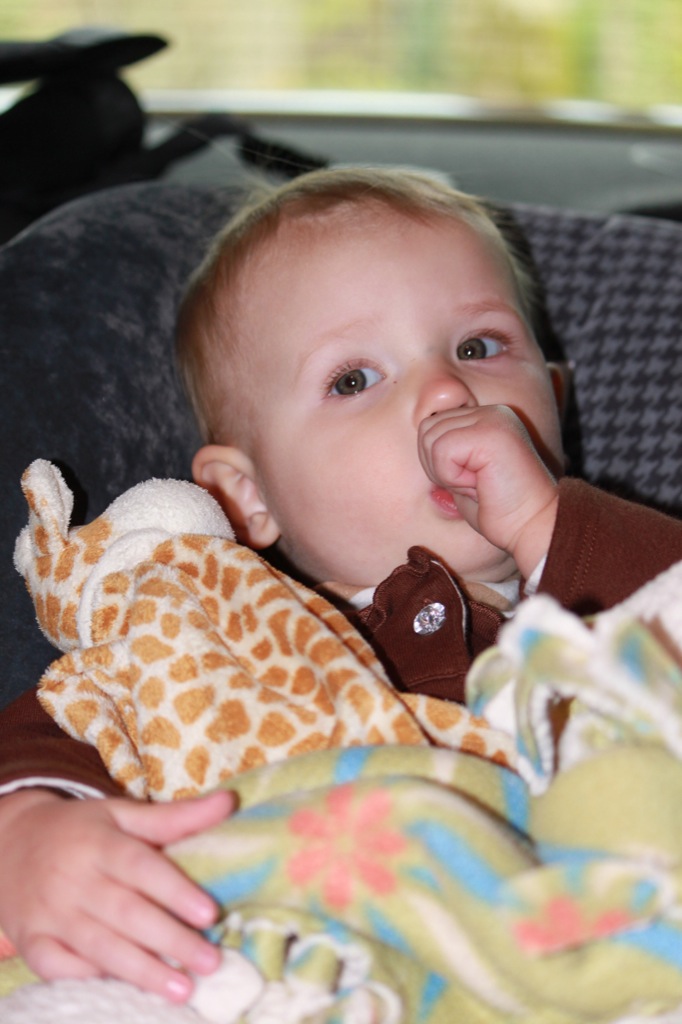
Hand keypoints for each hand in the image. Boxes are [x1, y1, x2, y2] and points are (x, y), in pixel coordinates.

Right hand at [0, 787, 235, 1001]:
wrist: (9, 840)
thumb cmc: (80, 830)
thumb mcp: (122, 814)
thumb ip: (175, 816)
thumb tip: (230, 802)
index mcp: (100, 844)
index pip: (141, 868)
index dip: (175, 891)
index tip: (210, 913)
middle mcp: (75, 880)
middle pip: (126, 913)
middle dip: (170, 940)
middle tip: (210, 962)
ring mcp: (50, 913)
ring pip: (98, 946)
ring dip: (142, 970)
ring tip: (183, 990)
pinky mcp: (31, 940)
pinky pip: (57, 965)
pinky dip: (87, 977)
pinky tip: (122, 988)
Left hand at [418, 404, 558, 578]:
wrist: (533, 527)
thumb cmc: (501, 511)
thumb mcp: (464, 477)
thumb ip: (445, 455)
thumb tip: (421, 443)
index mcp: (486, 418)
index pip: (433, 426)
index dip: (440, 463)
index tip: (472, 482)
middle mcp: (491, 411)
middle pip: (427, 429)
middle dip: (439, 466)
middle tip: (474, 485)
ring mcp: (492, 418)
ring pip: (431, 438)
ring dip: (447, 472)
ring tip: (478, 484)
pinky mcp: (490, 432)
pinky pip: (442, 451)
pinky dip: (452, 476)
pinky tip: (479, 485)